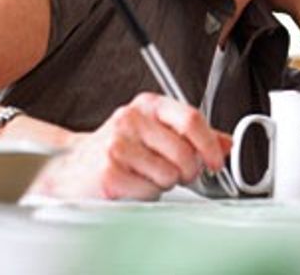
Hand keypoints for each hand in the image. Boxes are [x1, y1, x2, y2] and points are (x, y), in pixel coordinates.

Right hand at [27, 93, 231, 199]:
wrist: (72, 167)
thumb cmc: (120, 149)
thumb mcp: (158, 131)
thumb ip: (195, 136)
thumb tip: (227, 144)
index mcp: (149, 104)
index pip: (192, 119)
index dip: (210, 144)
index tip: (217, 162)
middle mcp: (132, 120)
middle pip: (185, 152)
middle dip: (188, 171)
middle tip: (178, 173)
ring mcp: (117, 145)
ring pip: (169, 174)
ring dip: (165, 183)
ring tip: (148, 176)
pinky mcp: (108, 172)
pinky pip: (149, 192)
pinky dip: (147, 195)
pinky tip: (133, 185)